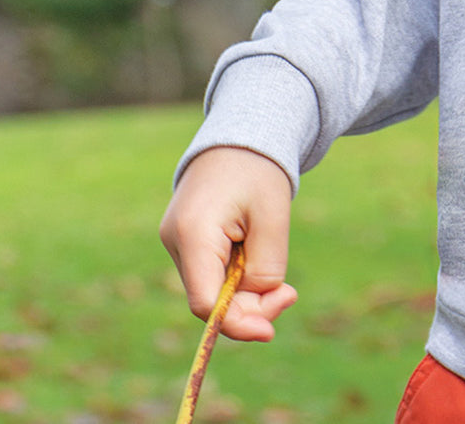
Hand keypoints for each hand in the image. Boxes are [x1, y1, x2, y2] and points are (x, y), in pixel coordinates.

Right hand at [160, 146, 298, 341]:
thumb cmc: (259, 170)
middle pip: (209, 300)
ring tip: (272, 259)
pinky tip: (255, 255)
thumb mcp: (273, 218)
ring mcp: (176, 240)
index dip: (237, 323)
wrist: (240, 134)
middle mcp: (175, 240)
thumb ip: (266, 268)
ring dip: (244, 289)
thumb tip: (257, 312)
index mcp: (193, 234)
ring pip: (211, 288)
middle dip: (250, 306)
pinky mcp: (185, 240)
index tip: (270, 330)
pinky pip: (210, 273)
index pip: (206, 302)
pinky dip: (235, 275)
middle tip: (289, 293)